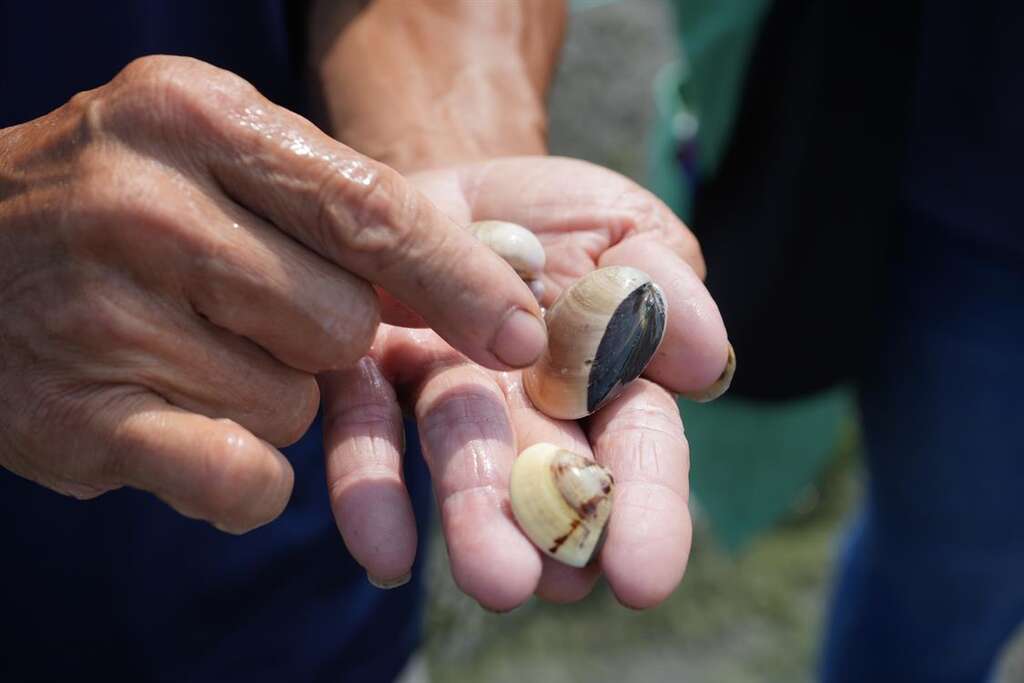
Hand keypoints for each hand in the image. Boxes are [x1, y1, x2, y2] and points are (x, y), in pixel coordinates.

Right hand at [0, 57, 543, 532]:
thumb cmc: (122, 206)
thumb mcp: (219, 158)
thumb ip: (340, 208)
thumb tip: (490, 288)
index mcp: (196, 118)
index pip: (372, 210)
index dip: (458, 279)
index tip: (518, 329)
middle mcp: (144, 205)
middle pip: (344, 321)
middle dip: (322, 336)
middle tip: (243, 310)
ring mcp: (104, 315)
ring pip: (293, 405)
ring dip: (266, 395)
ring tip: (182, 350)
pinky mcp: (80, 421)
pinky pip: (243, 478)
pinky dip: (238, 475)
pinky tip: (174, 424)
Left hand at [320, 157, 728, 608]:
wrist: (462, 185)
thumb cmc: (563, 221)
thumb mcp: (631, 231)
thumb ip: (666, 289)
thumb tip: (706, 363)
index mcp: (606, 378)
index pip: (637, 444)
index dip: (645, 507)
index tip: (643, 577)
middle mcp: (525, 403)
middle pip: (545, 470)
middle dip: (549, 528)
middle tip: (552, 582)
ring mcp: (443, 387)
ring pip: (461, 453)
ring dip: (474, 515)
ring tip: (492, 578)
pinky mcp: (368, 370)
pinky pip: (366, 428)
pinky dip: (371, 490)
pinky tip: (385, 554)